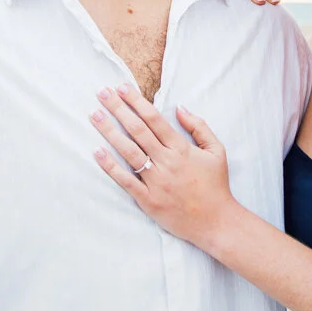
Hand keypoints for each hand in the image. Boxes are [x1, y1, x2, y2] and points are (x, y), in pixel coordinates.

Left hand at [90, 84, 238, 246]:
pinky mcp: (148, 200)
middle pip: (137, 129)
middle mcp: (167, 162)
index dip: (136, 101)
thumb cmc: (216, 185)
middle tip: (101, 92)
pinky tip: (97, 152)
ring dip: (109, 131)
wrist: (216, 222)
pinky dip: (110, 166)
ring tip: (94, 115)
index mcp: (181, 148)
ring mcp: (156, 181)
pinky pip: (125, 180)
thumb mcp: (217, 151)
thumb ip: (199, 127)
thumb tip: (179, 108)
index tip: (122, 87)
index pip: (154, 119)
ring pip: (128, 151)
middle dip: (118, 108)